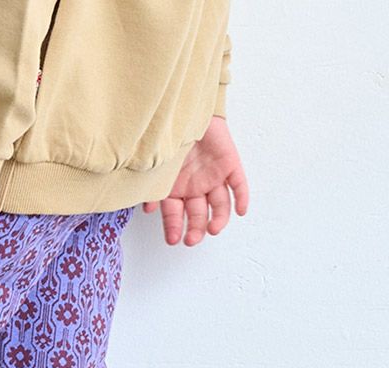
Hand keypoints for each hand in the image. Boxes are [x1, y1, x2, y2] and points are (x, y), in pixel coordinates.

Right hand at [142, 116, 248, 245]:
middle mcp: (195, 186)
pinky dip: (242, 198)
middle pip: (199, 214)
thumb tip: (148, 209)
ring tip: (213, 229)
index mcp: (176, 189)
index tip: (173, 240)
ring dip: (218, 219)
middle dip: (196, 229)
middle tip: (192, 239)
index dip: (174, 228)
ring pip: (220, 204)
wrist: (184, 105)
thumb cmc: (165, 134)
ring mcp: (214, 176)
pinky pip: (239, 185)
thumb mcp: (156, 164)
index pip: (176, 215)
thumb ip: (153, 187)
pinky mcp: (230, 164)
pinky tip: (241, 212)